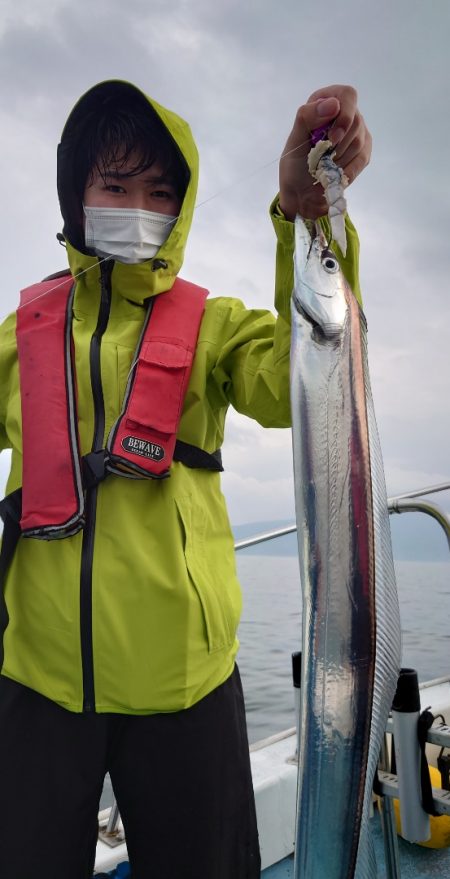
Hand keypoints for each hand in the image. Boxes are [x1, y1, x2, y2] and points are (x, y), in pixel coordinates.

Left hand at [278, 85, 371, 220]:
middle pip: (355, 121)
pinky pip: (363, 158)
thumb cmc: (295, 164)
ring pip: (359, 141)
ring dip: (339, 158)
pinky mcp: (363, 152)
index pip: (347, 95)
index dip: (344, 114)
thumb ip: (307, 117)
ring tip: (324, 165)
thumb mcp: (294, 140)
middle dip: (337, 144)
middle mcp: (345, 113)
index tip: (332, 137)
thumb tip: (333, 104)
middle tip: (320, 157)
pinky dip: (347, 170)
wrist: (302, 192)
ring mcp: (357, 132)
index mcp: (326, 102)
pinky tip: (335, 174)